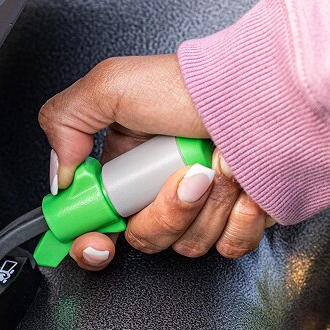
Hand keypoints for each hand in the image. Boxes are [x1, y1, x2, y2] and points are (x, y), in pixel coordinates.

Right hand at [37, 55, 271, 270]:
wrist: (268, 94)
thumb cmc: (196, 85)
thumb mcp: (110, 84)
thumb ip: (65, 122)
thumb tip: (61, 177)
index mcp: (126, 164)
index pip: (94, 218)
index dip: (91, 237)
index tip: (99, 238)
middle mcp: (160, 187)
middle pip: (142, 238)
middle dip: (161, 212)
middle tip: (180, 176)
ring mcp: (203, 206)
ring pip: (186, 245)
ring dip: (204, 205)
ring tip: (217, 163)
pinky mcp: (242, 219)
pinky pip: (229, 246)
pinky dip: (238, 218)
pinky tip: (243, 185)